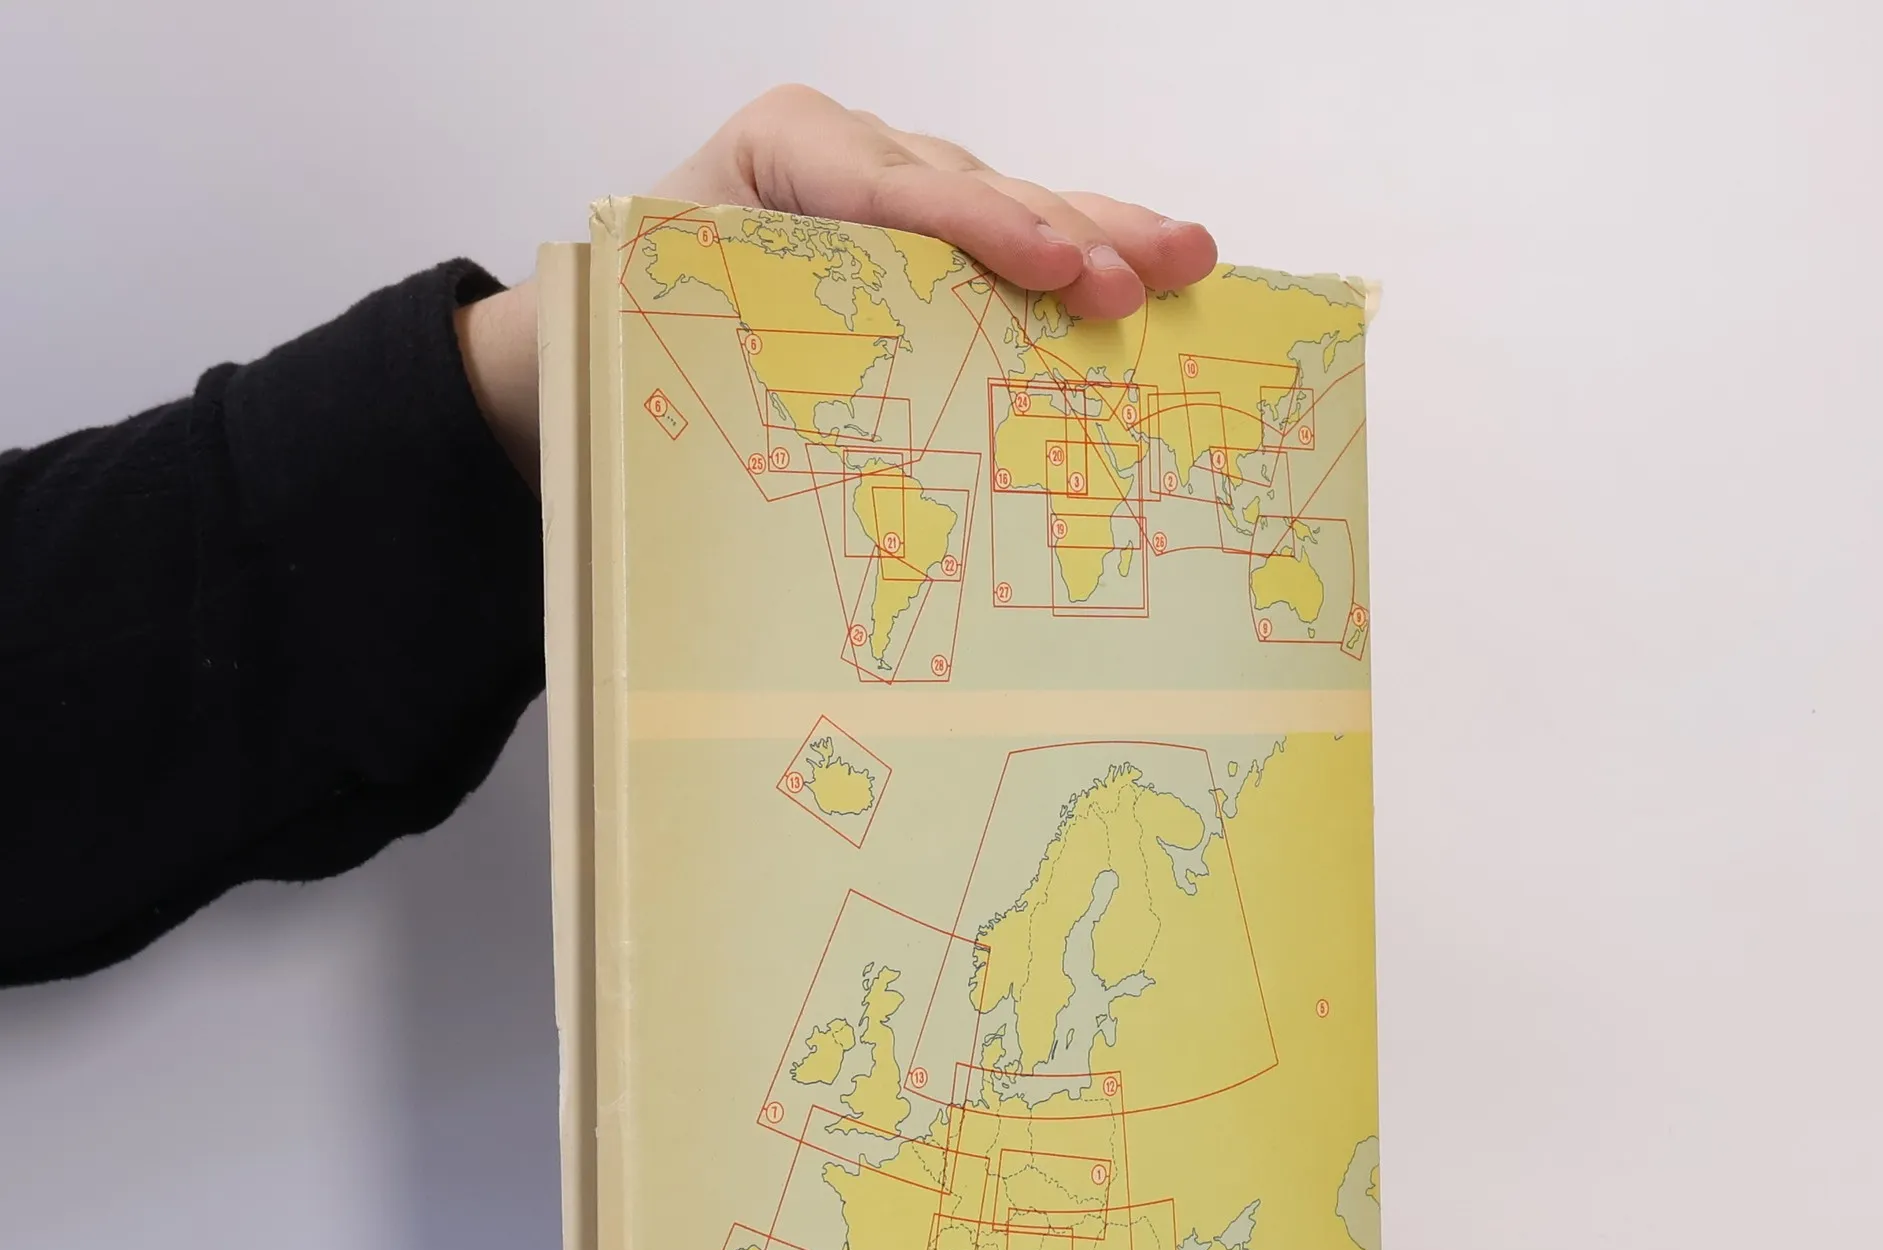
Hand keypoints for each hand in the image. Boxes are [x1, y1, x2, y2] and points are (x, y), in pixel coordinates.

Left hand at [656, 85, 1216, 322]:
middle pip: (971, 187)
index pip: (890, 187)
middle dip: (1058, 234)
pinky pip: (1021, 231)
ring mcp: (908, 185)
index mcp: (782, 149)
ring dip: (1103, 236)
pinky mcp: (940, 229)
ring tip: (1183, 260)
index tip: (1048, 268)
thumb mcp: (684, 310)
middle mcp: (857, 151)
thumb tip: (839, 399)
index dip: (979, 226)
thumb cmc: (656, 317)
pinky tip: (1160, 260)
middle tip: (1126, 286)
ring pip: (1014, 201)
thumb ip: (759, 321)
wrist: (631, 312)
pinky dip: (1090, 250)